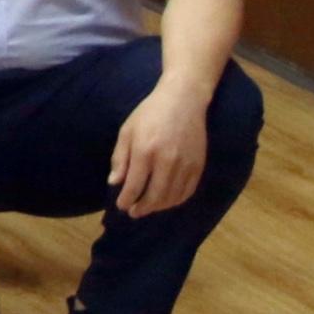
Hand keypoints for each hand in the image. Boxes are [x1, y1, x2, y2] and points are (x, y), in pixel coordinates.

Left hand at [108, 81, 211, 217]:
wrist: (184, 100)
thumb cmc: (150, 113)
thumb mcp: (127, 131)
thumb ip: (121, 158)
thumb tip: (115, 182)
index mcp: (145, 151)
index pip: (135, 185)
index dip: (126, 200)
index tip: (121, 206)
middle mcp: (167, 161)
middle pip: (155, 196)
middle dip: (142, 208)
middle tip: (133, 212)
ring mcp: (186, 165)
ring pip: (172, 197)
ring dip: (159, 207)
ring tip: (148, 207)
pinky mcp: (199, 165)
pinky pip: (188, 191)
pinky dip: (176, 200)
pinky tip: (167, 200)